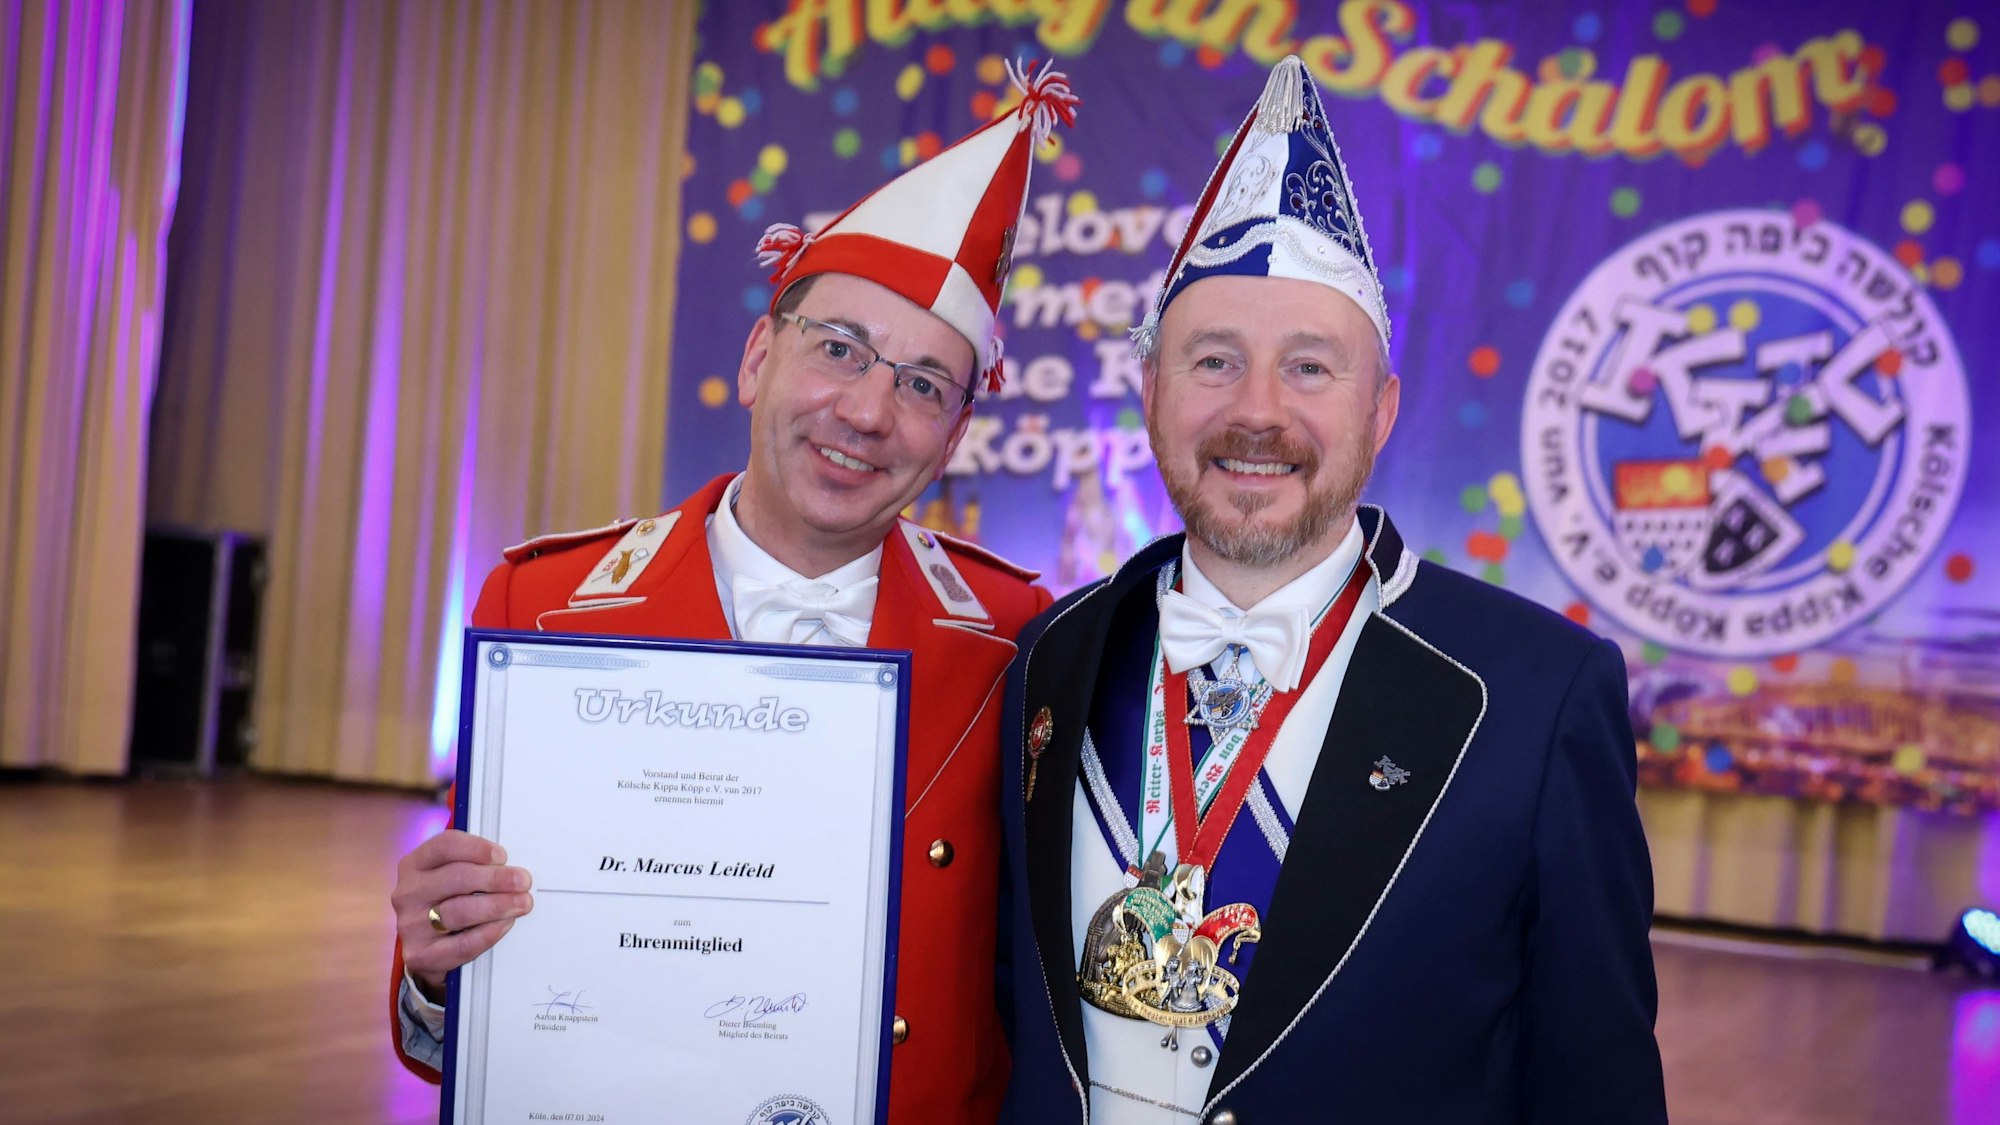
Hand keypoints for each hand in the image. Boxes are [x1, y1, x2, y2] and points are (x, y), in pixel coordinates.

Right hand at [393, 829, 533, 1001]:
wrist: (425, 948)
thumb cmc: (445, 902)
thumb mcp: (450, 878)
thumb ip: (474, 867)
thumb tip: (511, 868)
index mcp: (415, 865)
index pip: (444, 846)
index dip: (476, 848)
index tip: (502, 856)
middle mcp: (408, 893)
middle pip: (456, 878)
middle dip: (496, 879)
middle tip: (523, 881)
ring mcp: (411, 925)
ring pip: (460, 911)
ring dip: (497, 905)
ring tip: (522, 903)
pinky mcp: (420, 954)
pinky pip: (461, 944)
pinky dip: (488, 933)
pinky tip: (505, 923)